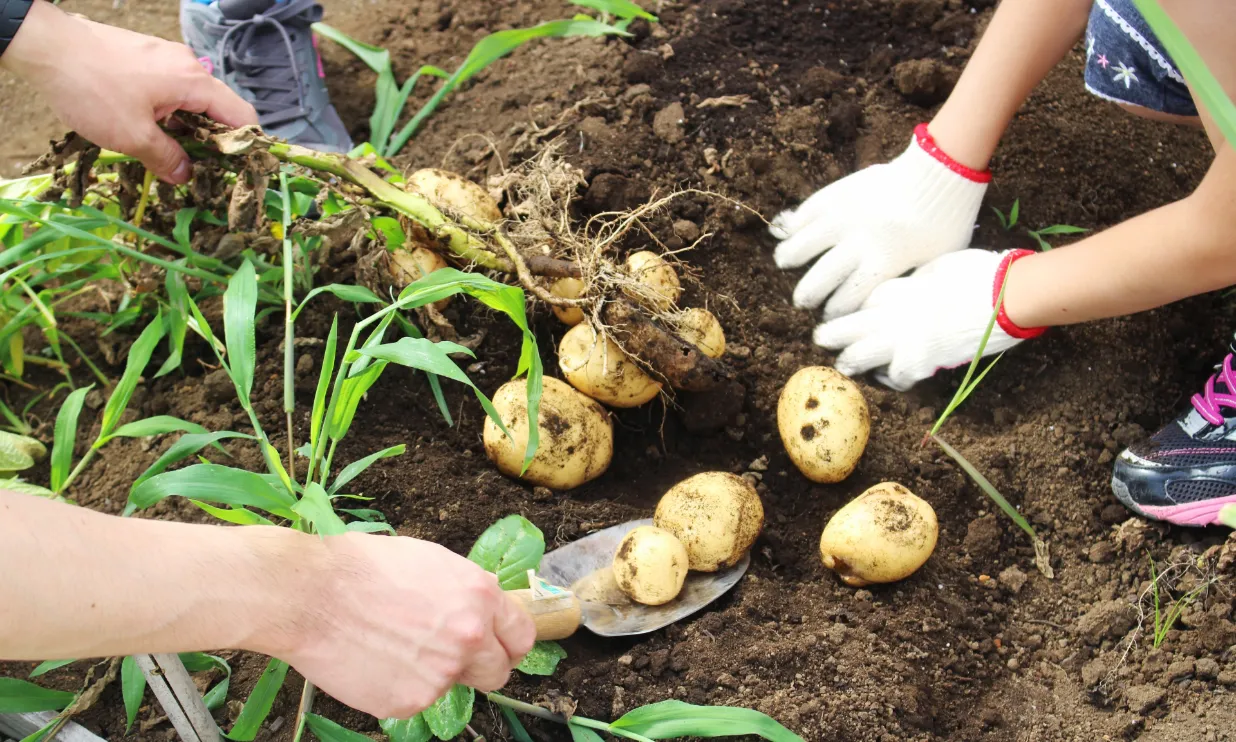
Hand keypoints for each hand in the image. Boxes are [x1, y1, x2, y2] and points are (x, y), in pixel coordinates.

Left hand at [1, 1, 256, 183]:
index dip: (246, 146)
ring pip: (191, 99)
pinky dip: (169, 112)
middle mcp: (187, 66)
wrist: (45, 45)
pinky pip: (170, 89)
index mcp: (194, 83)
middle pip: (218, 108)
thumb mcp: (132, 136)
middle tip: (201, 170)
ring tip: (171, 154)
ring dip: (187, 128)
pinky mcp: (145, 57)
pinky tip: (150, 129)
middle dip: (213, 141)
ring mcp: (165, 58)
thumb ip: (166, 158)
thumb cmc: (91, 89)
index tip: (239, 172)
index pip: (242, 116)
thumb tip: (185, 175)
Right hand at [271, 533, 535, 719]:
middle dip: (481, 666)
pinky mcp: (411, 701)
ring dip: (435, 673)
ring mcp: (442, 674)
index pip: (521, 636)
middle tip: (450, 655)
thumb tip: (480, 612)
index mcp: (480, 597)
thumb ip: (465, 592)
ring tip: (396, 646)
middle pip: (498, 672)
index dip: (509, 642)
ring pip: (454, 685)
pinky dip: (402, 686)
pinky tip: (377, 660)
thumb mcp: (432, 561)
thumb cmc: (364, 567)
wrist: (312, 595)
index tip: (499, 646)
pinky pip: (418, 699)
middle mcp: (470, 638)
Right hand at [771, 124, 989, 320]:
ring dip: (790, 255)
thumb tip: (886, 302)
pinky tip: (788, 232)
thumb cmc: (945, 221)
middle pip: (823, 276)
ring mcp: (847, 213)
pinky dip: (796, 223)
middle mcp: (861, 240)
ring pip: (806, 241)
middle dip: (808, 294)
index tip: (829, 314)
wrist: (942, 171)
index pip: (849, 296)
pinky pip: (809, 209)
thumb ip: (910, 281)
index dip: (835, 309)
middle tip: (801, 302)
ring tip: (783, 263)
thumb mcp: (937, 260)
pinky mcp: (842, 191)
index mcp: (885, 261)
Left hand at [812, 249, 1042, 390]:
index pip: (862, 300)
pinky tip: (889, 379)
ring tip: (844, 365)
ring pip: (858, 355)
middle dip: (831, 334)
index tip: (851, 313)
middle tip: (822, 339)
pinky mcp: (920, 361)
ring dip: (850, 362)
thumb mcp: (940, 266)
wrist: (1007, 293)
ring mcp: (903, 338)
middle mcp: (893, 312)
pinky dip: (891, 380)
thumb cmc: (983, 273)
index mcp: (899, 286)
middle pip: (846, 326)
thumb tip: (915, 286)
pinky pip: (895, 377)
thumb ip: (918, 279)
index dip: (855, 308)